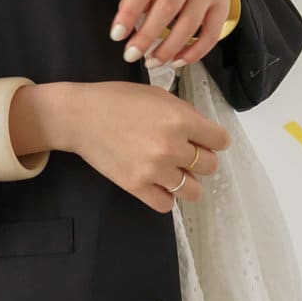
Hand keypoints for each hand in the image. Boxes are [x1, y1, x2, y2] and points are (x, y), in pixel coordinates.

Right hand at [30, 80, 230, 213]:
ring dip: (186, 182)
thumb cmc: (117, 100)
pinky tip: (158, 185)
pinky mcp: (137, 187)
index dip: (214, 140)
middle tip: (185, 155)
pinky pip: (166, 204)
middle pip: (209, 166)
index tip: (205, 141)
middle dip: (200, 160)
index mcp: (181, 120)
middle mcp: (172, 147)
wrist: (81, 117)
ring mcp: (155, 170)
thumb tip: (202, 133)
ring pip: (192, 190)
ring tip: (174, 173)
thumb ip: (184, 114)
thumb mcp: (158, 96)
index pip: (220, 141)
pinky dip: (165, 197)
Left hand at [110, 0, 232, 68]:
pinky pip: (209, 36)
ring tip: (151, 62)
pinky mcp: (222, 7)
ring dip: (168, 49)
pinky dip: (192, 53)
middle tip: (131, 55)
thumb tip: (124, 27)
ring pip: (189, 25)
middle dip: (147, 36)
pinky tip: (175, 62)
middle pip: (168, 7)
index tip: (117, 35)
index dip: (129, 13)